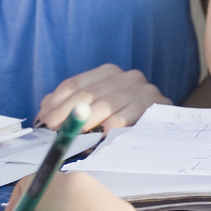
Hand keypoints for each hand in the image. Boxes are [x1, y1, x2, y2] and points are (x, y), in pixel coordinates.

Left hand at [37, 64, 170, 131]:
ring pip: (106, 104)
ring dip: (87, 122)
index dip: (56, 103)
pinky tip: (102, 136)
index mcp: (108, 73)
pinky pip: (129, 115)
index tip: (43, 121)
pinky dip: (113, 126)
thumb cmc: (126, 121)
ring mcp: (142, 89)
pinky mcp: (155, 105)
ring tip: (73, 137)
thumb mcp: (97, 110)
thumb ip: (71, 106)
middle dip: (68, 115)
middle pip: (88, 94)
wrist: (166, 131)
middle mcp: (126, 76)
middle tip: (54, 133)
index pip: (74, 85)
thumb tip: (45, 109)